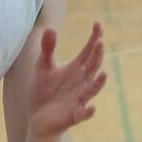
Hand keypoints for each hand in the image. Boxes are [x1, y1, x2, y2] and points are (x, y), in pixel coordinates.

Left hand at [27, 24, 107, 138]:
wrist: (37, 117)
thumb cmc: (43, 90)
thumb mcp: (43, 66)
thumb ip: (47, 49)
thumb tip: (50, 27)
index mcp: (75, 69)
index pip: (88, 51)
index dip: (94, 38)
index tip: (98, 24)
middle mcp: (81, 82)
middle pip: (92, 67)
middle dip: (97, 56)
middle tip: (100, 42)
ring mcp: (78, 99)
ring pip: (91, 90)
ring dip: (98, 83)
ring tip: (104, 73)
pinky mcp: (72, 116)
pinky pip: (82, 114)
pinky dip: (87, 111)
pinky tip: (91, 107)